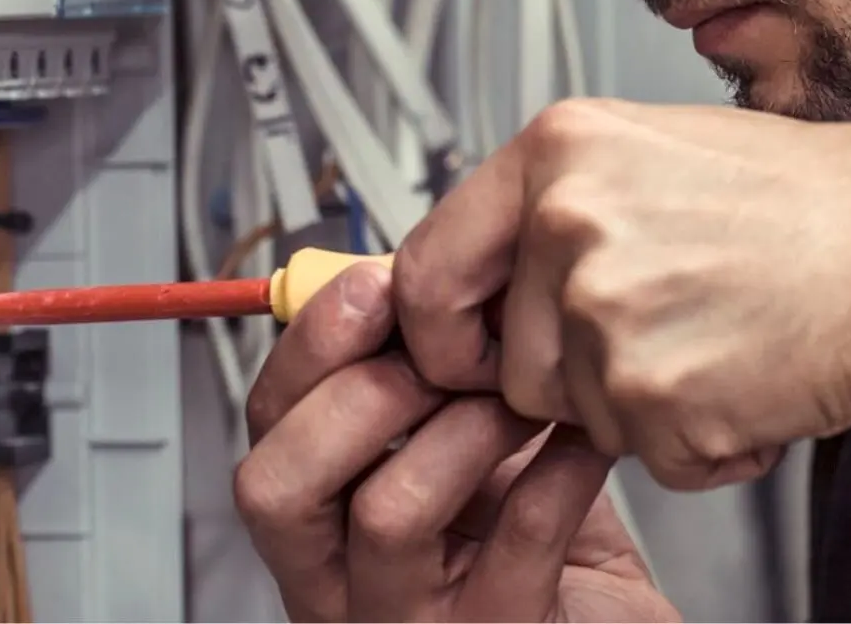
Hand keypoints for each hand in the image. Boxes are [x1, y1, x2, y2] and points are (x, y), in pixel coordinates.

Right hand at [233, 262, 678, 622]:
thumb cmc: (527, 538)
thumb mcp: (456, 442)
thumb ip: (422, 371)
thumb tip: (413, 267)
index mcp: (318, 522)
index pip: (265, 429)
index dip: (308, 347)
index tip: (376, 284)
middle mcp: (340, 584)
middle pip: (277, 486)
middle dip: (360, 392)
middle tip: (444, 355)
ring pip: (388, 512)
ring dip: (466, 428)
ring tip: (524, 399)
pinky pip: (518, 541)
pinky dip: (559, 470)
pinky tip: (585, 440)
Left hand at [393, 98, 850, 489]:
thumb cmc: (823, 205)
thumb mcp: (662, 154)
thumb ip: (561, 204)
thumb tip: (493, 264)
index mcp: (559, 151)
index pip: (424, 267)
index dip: (441, 330)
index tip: (467, 354)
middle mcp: (566, 221)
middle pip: (502, 361)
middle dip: (565, 380)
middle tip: (655, 346)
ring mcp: (604, 309)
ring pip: (572, 413)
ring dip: (640, 407)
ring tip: (723, 343)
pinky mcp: (651, 393)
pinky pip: (644, 456)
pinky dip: (700, 444)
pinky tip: (753, 379)